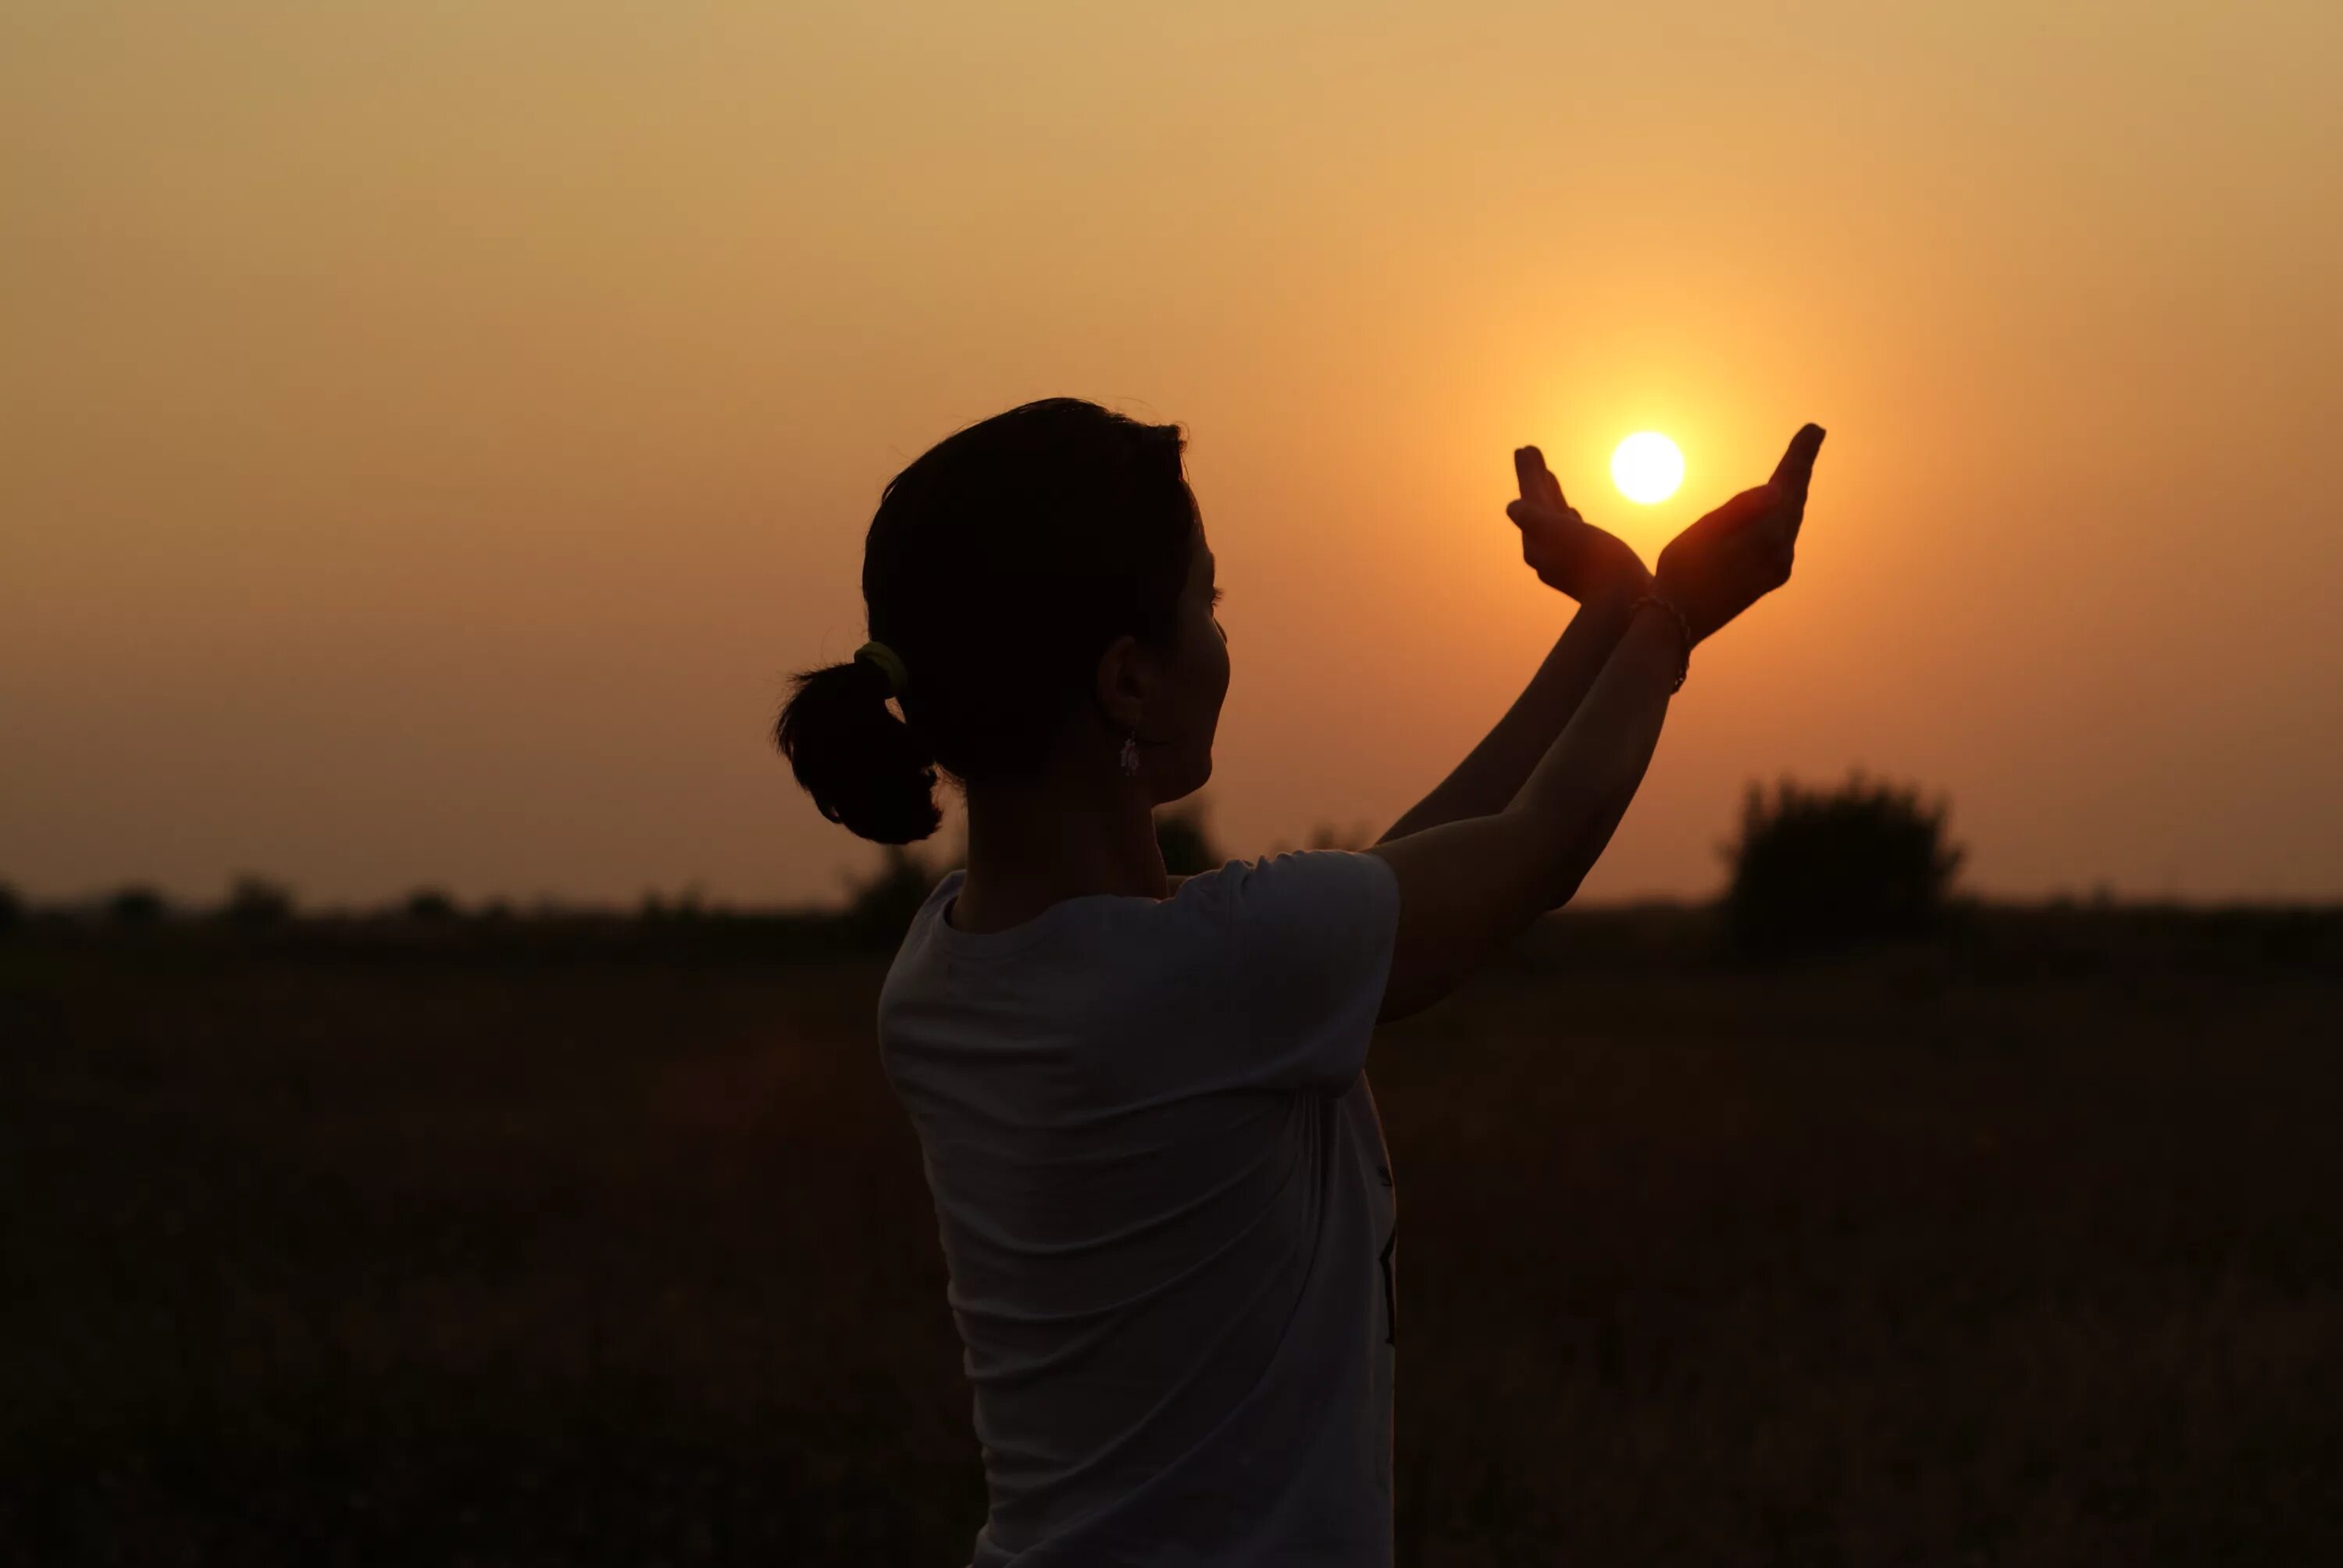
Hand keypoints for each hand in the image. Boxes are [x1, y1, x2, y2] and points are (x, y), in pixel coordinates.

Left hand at [1505, 446, 1650, 604]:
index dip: (1527, 474)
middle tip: (1530, 451)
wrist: (1627, 601)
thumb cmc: (1595, 561)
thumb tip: (1513, 507)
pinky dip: (1567, 517)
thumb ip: (1533, 517)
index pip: (1528, 501)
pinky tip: (1572, 513)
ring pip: (1554, 520)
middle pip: (1537, 508)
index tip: (1524, 449)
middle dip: (1535, 480)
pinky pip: (1572, 534)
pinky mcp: (1588, 564)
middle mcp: (1546, 554)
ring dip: (1550, 495)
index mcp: (1536, 544)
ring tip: (1548, 475)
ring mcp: (1566, 559)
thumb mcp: (1559, 534)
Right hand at [1652, 423, 1825, 643]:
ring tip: (1800, 464)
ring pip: (1792, 517)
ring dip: (1796, 489)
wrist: (1675, 625)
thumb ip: (1739, 511)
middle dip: (1801, 467)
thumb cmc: (1679, 574)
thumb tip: (1776, 489)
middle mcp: (1781, 553)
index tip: (1815, 428)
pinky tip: (1784, 506)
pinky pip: (1786, 534)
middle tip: (1814, 434)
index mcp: (1766, 537)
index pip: (1788, 485)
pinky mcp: (1772, 578)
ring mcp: (1779, 568)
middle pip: (1795, 499)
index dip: (1800, 455)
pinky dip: (1788, 512)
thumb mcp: (1702, 536)